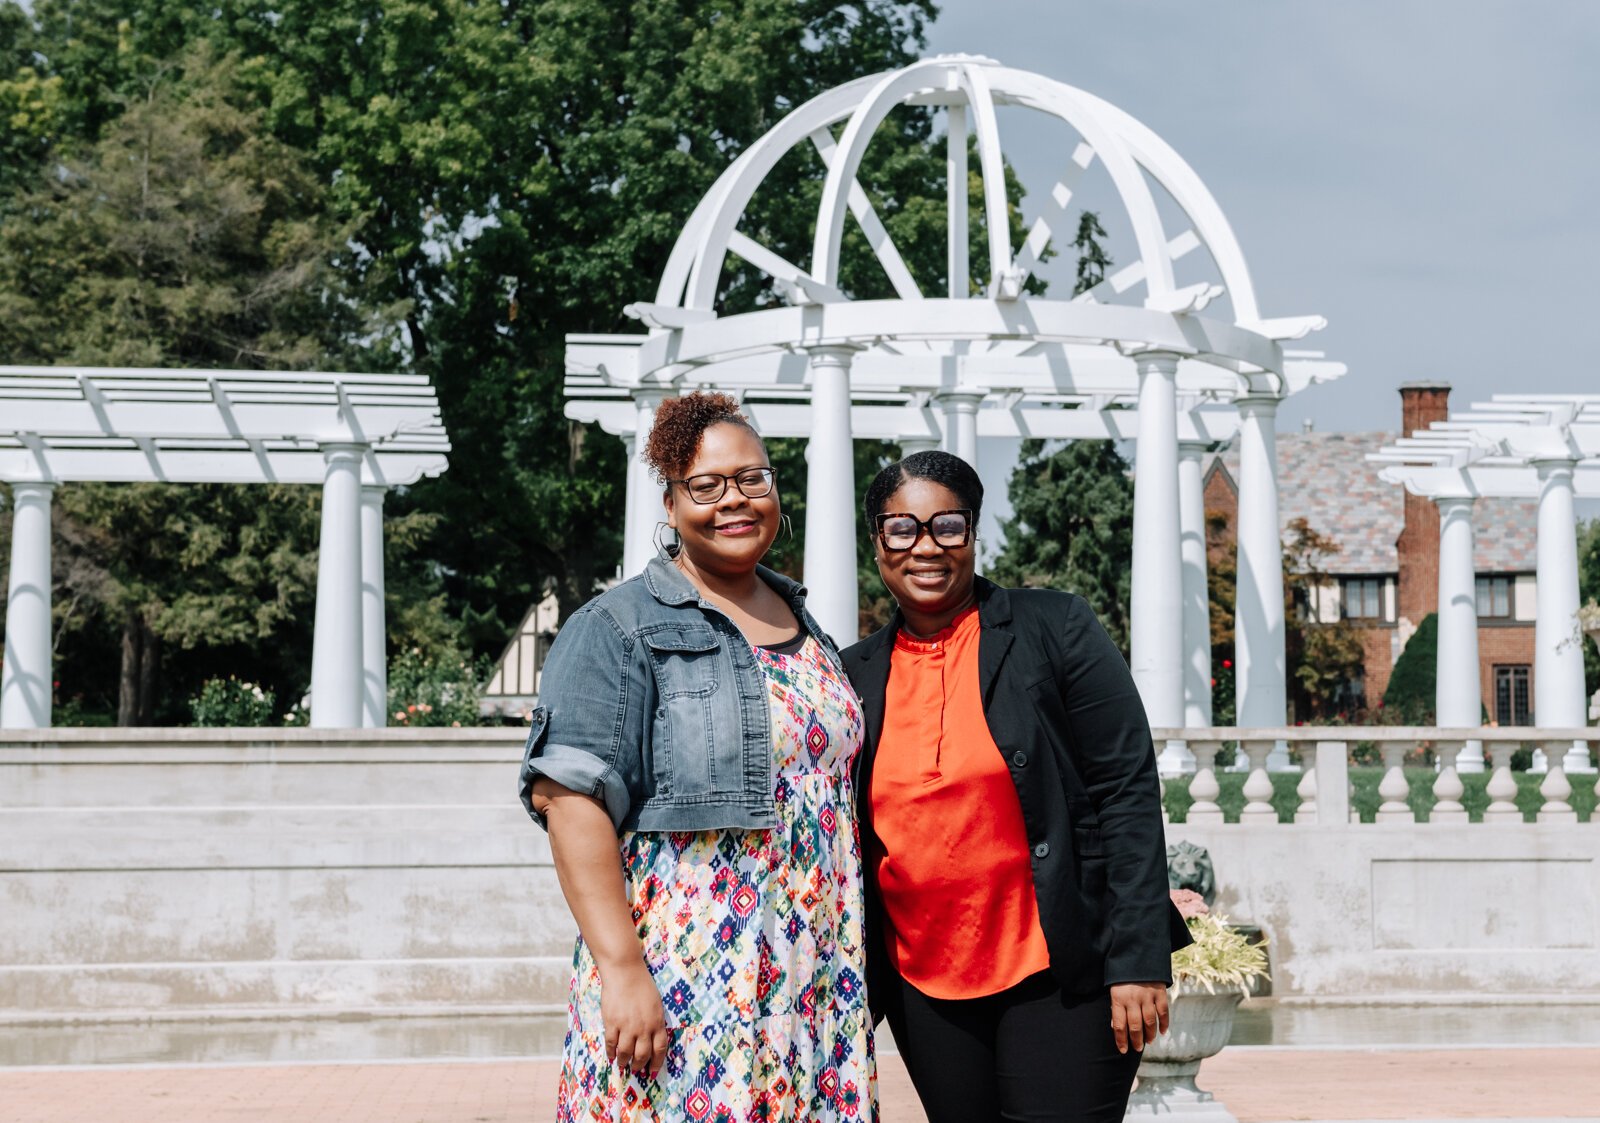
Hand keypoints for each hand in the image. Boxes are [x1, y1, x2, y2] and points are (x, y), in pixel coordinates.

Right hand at [600, 958, 669, 1078]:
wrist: (625, 972)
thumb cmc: (642, 984)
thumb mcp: (656, 1003)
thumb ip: (655, 1021)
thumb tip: (651, 1038)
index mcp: (657, 1022)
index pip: (660, 1049)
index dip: (656, 1063)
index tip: (653, 1071)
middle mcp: (643, 1028)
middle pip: (642, 1055)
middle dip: (639, 1066)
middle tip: (636, 1069)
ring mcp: (627, 1026)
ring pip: (625, 1053)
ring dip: (623, 1062)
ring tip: (622, 1064)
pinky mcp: (612, 1023)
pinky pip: (611, 1044)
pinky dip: (611, 1052)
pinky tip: (611, 1055)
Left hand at [1109, 982, 1169, 1053]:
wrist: (1138, 955)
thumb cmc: (1123, 976)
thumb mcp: (1114, 989)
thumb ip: (1116, 1007)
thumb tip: (1116, 1027)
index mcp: (1118, 998)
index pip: (1119, 1024)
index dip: (1121, 1040)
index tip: (1123, 1050)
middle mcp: (1133, 999)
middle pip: (1135, 1026)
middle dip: (1136, 1040)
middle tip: (1137, 1048)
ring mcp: (1147, 996)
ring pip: (1150, 1021)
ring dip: (1150, 1034)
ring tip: (1149, 1041)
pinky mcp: (1159, 993)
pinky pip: (1163, 1012)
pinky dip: (1164, 1023)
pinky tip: (1162, 1032)